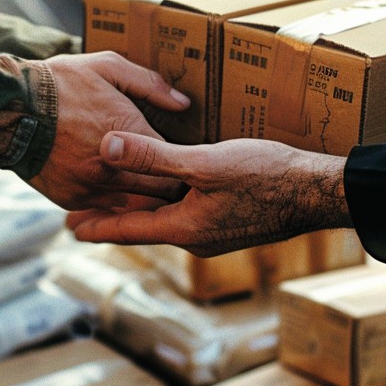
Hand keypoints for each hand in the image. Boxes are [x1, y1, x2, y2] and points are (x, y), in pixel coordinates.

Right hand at [29, 52, 190, 211]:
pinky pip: (104, 207)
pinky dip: (110, 198)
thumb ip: (150, 85)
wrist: (8, 108)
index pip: (178, 162)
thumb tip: (184, 104)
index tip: (181, 154)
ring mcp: (93, 188)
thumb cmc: (61, 84)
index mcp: (132, 135)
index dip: (182, 159)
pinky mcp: (72, 200)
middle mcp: (116, 169)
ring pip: (135, 204)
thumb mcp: (108, 68)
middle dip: (168, 182)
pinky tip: (109, 180)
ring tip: (139, 177)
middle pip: (162, 192)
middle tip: (168, 172)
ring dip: (141, 194)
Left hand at [65, 132, 350, 256]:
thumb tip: (106, 148)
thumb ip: (154, 157)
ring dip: (140, 211)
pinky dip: (167, 203)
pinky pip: (188, 213)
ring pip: (167, 219)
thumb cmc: (265, 176)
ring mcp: (216, 232)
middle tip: (80, 217)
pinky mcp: (232, 220)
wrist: (317, 193)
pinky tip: (170, 190)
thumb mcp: (205, 163)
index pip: (128, 229)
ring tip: (118, 201)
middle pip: (145, 227)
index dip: (96, 226)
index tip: (68, 228)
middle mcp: (196, 237)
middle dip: (113, 219)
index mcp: (184, 228)